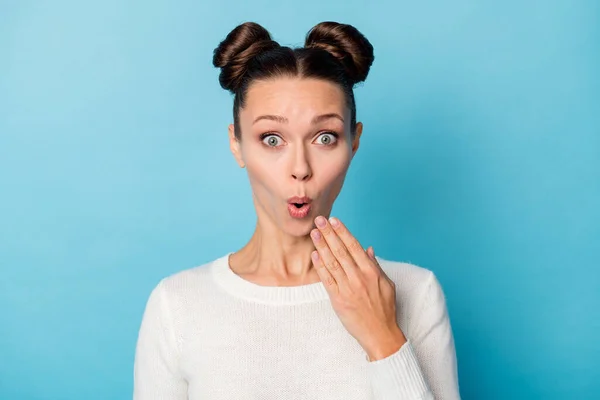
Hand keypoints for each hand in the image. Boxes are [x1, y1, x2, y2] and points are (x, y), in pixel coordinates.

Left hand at [310, 215, 406, 360]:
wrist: (380, 334)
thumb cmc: (385, 309)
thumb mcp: (387, 284)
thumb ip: (376, 265)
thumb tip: (368, 249)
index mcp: (371, 272)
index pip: (354, 246)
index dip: (343, 232)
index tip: (334, 220)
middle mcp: (359, 277)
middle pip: (341, 250)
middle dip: (329, 233)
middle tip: (319, 220)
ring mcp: (347, 288)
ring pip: (332, 262)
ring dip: (322, 246)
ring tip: (314, 233)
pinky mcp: (338, 299)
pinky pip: (327, 279)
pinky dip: (320, 266)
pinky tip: (314, 255)